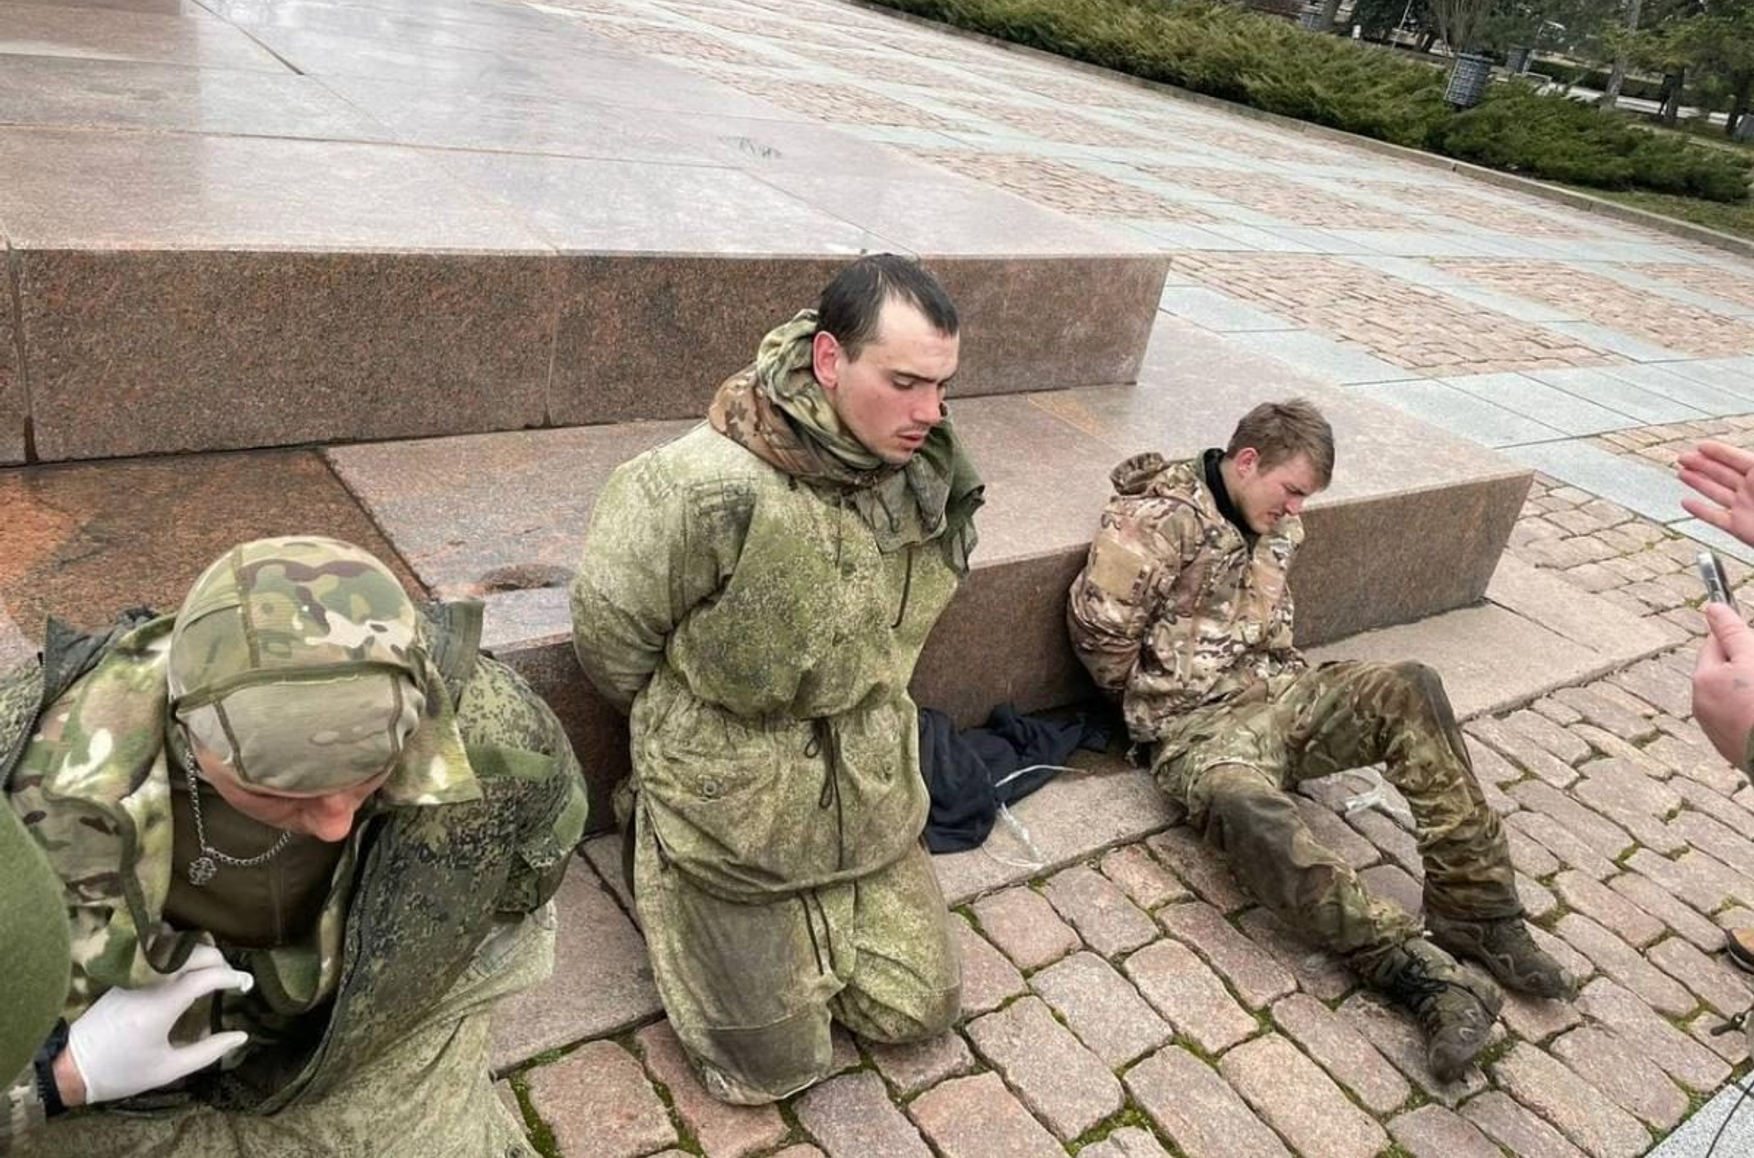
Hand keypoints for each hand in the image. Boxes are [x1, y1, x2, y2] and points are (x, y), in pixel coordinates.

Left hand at [63, 944, 253, 1105]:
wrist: (71, 1068)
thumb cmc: (122, 1073)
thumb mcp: (169, 1070)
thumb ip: (209, 1051)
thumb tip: (241, 1037)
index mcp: (160, 1008)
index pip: (204, 977)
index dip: (231, 977)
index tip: (246, 984)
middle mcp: (147, 985)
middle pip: (191, 954)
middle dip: (218, 961)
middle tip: (230, 978)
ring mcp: (134, 978)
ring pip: (174, 949)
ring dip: (199, 955)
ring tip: (212, 973)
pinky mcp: (124, 979)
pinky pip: (158, 956)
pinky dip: (179, 958)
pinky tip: (186, 973)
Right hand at [1678, 441, 1753, 546]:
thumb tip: (1752, 457)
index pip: (1736, 458)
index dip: (1718, 451)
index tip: (1701, 445)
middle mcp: (1752, 490)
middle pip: (1722, 473)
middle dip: (1702, 464)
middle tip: (1684, 457)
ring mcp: (1744, 508)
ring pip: (1715, 492)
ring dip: (1697, 482)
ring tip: (1682, 472)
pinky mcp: (1738, 527)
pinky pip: (1714, 517)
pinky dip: (1699, 511)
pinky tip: (1687, 504)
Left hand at [1693, 603, 1753, 770]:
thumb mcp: (1752, 660)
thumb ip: (1734, 634)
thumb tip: (1712, 607)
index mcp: (1704, 679)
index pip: (1715, 643)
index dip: (1739, 638)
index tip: (1752, 642)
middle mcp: (1701, 703)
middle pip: (1723, 670)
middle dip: (1744, 663)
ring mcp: (1714, 727)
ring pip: (1731, 693)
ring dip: (1748, 687)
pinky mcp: (1728, 745)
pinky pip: (1737, 716)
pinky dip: (1749, 710)